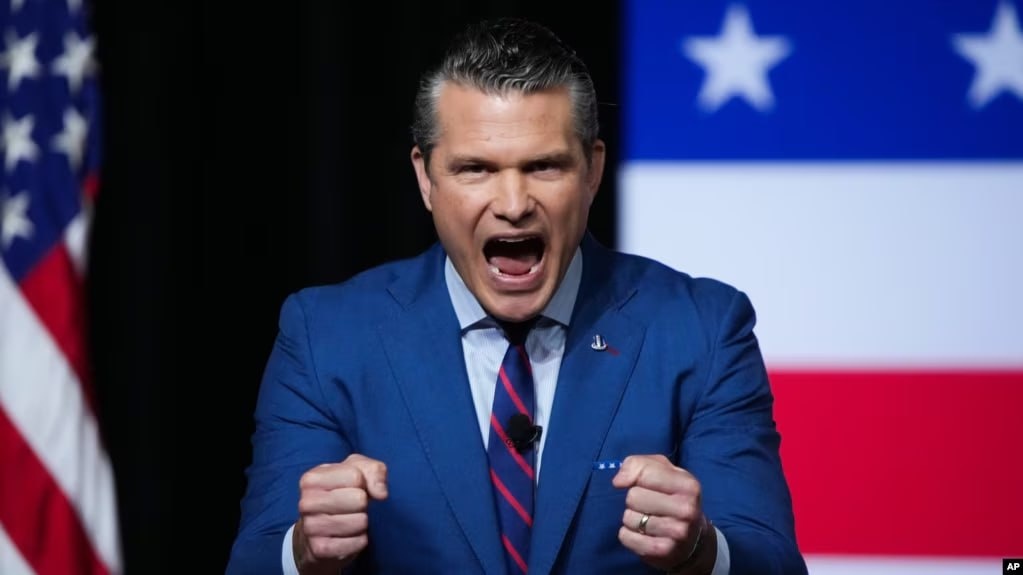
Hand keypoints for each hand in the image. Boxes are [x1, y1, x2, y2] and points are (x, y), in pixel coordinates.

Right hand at [292, 454, 387, 574]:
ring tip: (349, 520)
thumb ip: (374, 471)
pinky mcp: (321, 549)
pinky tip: (348, 536)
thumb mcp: (357, 471)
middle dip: (363, 504)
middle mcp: (307, 503)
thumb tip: (381, 493)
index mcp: (311, 479)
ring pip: (360, 522)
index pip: (356, 476)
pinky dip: (360, 539)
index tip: (353, 488)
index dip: (363, 483)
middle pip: (359, 499)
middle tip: (352, 507)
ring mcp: (311, 528)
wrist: (319, 532)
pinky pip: (359, 542)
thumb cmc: (342, 493)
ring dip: (362, 522)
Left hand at [612, 455, 707, 571]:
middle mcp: (686, 509)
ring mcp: (676, 532)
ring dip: (632, 519)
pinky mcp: (662, 551)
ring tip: (647, 520)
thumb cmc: (672, 497)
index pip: (644, 471)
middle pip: (633, 496)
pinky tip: (642, 534)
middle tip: (647, 505)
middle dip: (634, 500)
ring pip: (629, 518)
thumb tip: (618, 481)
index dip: (634, 476)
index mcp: (688, 485)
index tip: (639, 483)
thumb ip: (639, 464)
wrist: (692, 539)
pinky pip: (626, 537)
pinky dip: (628, 535)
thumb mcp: (663, 472)